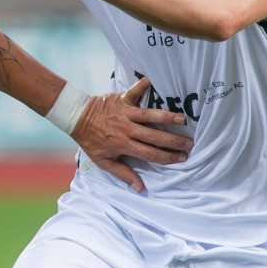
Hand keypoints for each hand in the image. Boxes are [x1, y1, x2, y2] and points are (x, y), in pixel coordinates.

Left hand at [69, 75, 191, 193]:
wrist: (76, 117)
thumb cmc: (91, 140)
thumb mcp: (103, 161)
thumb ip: (123, 173)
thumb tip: (140, 188)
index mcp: (123, 145)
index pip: (149, 153)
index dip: (166, 157)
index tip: (182, 158)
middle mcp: (126, 129)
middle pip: (154, 136)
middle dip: (173, 141)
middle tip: (190, 143)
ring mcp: (125, 113)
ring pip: (149, 116)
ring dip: (167, 117)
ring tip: (184, 120)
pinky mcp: (122, 99)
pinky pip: (135, 91)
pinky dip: (145, 84)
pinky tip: (156, 79)